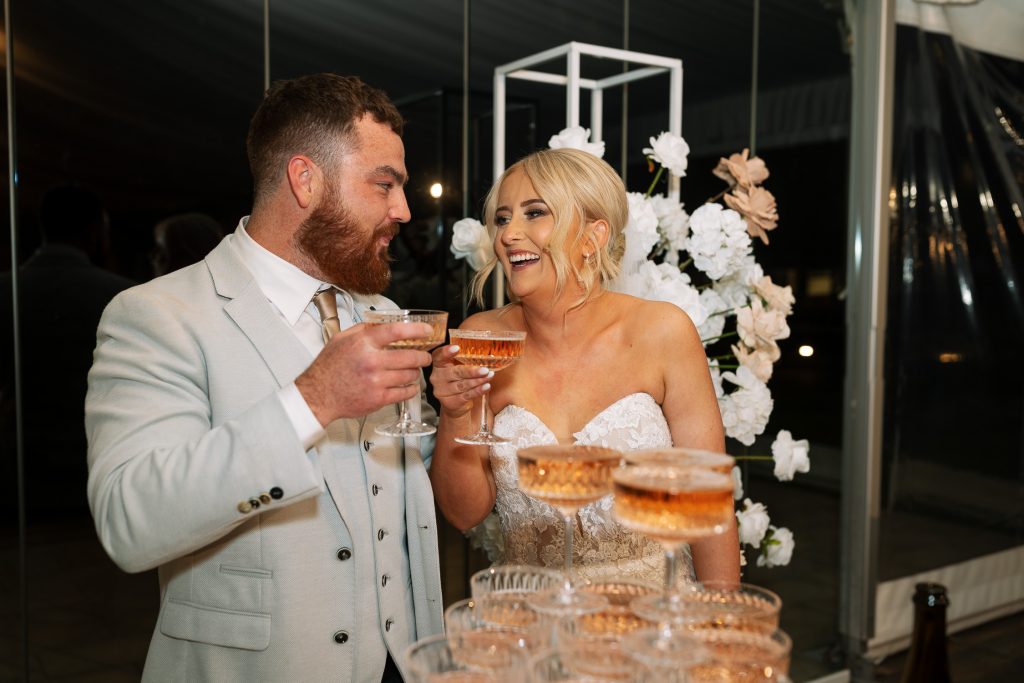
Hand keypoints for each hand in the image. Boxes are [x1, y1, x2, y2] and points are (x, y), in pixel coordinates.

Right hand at [296, 321, 432, 425]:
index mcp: (363, 343)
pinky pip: (405, 392)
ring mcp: (376, 381)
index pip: (397, 331)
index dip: (417, 330)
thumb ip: (363, 330)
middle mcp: (372, 361)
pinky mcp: (379, 398)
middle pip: (411, 356)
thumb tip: (383, 323)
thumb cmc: (329, 368)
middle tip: (425, 356)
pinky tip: (408, 385)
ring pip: (410, 375)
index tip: (427, 331)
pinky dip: (411, 389)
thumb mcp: (341, 339)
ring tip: (412, 371)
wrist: (318, 395)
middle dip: (423, 356)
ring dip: (415, 373)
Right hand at [429, 344, 492, 418]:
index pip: (439, 356)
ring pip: (462, 385)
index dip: (446, 352)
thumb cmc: (459, 381)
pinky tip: (486, 386)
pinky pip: (466, 396)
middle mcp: (437, 377)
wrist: (455, 405)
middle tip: (485, 370)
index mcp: (438, 365)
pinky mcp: (450, 402)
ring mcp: (442, 391)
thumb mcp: (458, 368)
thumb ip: (465, 360)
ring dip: (478, 381)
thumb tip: (486, 352)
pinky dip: (477, 391)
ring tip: (489, 376)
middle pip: (454, 372)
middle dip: (471, 371)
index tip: (457, 348)